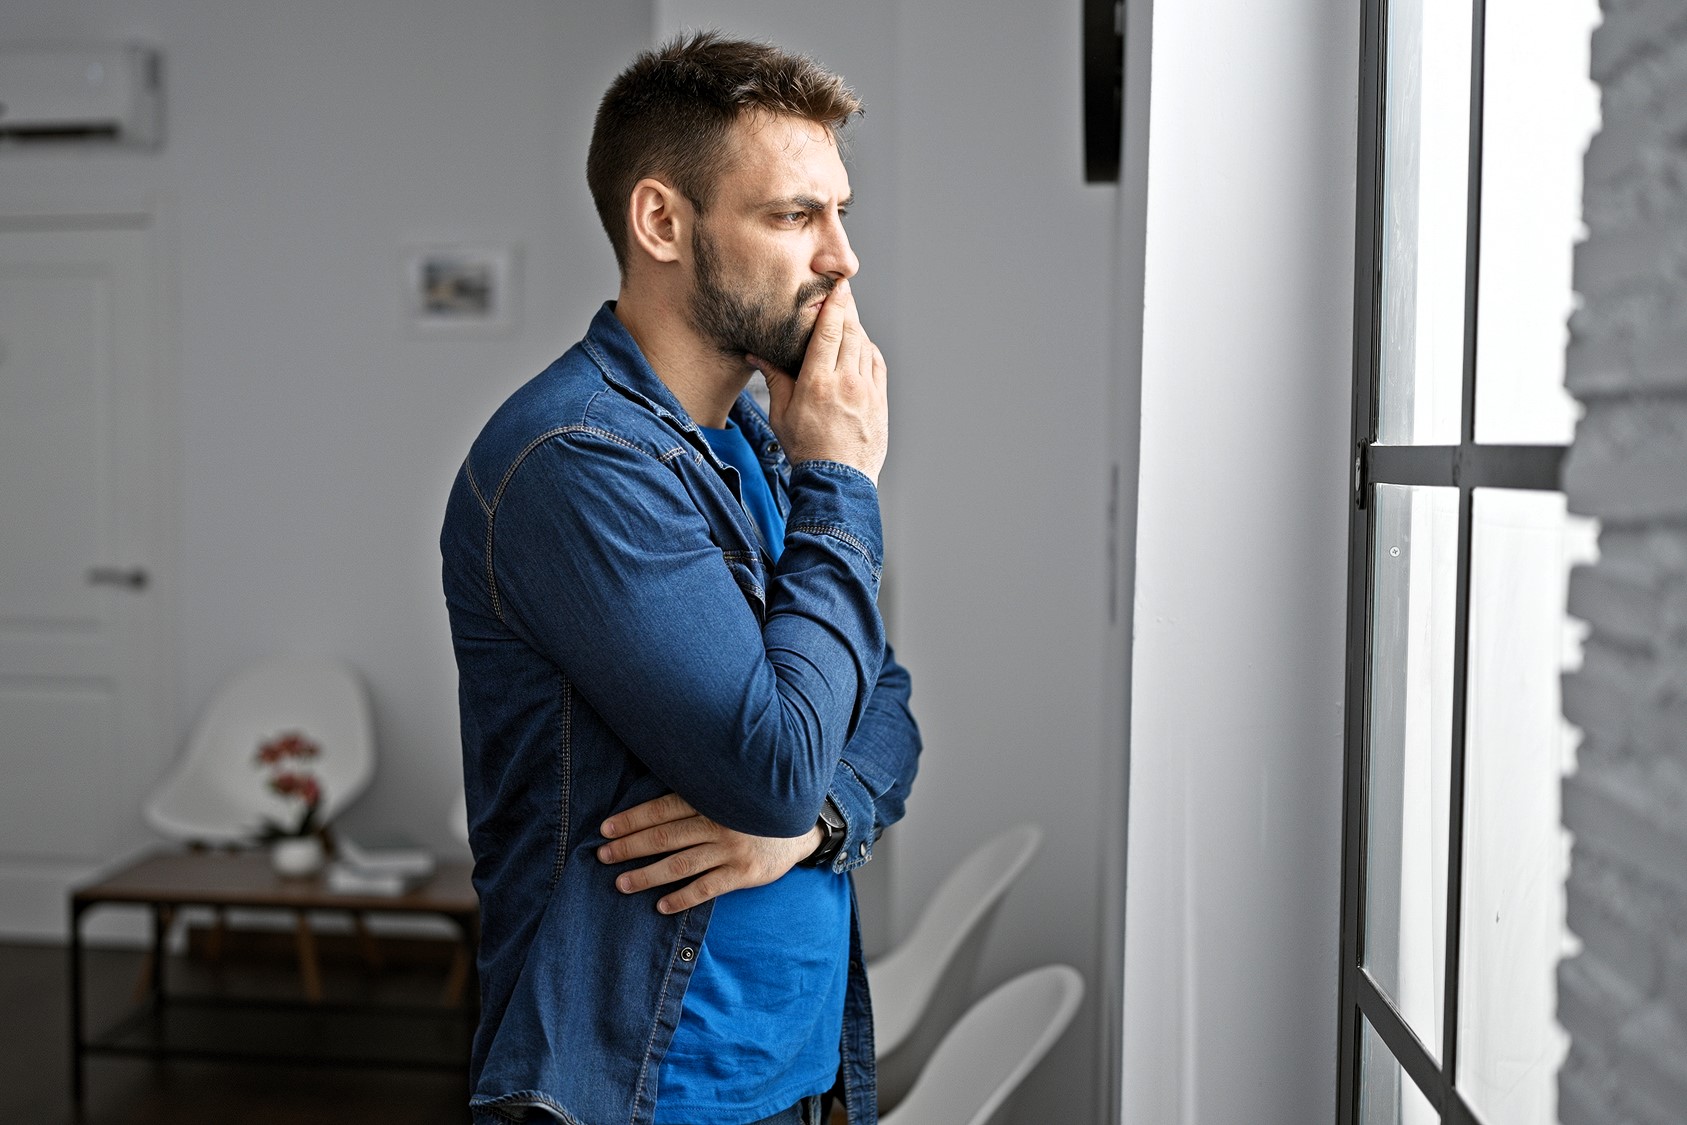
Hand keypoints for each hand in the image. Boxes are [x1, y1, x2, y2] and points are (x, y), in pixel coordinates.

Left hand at [596, 793, 823, 914]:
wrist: (802, 825)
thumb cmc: (753, 809)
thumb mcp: (728, 793)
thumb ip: (697, 798)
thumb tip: (652, 808)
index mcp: (711, 798)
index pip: (662, 809)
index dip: (632, 819)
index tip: (605, 829)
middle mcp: (719, 822)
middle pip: (665, 837)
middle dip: (629, 847)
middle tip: (602, 856)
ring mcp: (731, 849)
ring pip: (680, 864)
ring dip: (647, 875)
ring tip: (621, 883)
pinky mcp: (744, 873)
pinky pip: (706, 888)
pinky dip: (681, 898)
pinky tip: (661, 906)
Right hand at [751, 278, 888, 484]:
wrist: (838, 481)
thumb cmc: (806, 450)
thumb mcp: (782, 415)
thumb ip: (775, 378)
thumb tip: (756, 353)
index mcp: (818, 383)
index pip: (829, 332)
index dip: (834, 304)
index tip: (837, 286)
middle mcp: (846, 383)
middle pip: (850, 332)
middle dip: (847, 308)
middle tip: (843, 292)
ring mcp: (867, 391)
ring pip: (865, 346)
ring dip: (857, 329)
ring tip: (847, 318)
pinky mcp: (880, 401)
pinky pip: (877, 364)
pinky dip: (869, 350)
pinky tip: (860, 347)